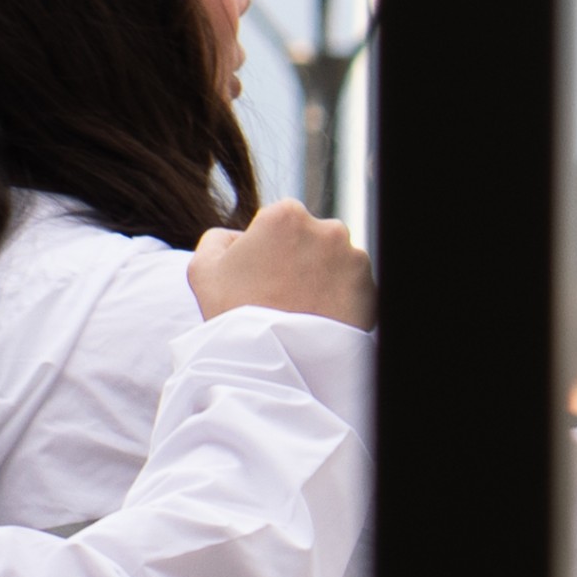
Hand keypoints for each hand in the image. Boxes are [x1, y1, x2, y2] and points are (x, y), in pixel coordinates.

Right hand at [189, 203, 374, 328]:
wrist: (274, 362)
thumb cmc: (234, 314)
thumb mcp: (204, 268)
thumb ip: (220, 238)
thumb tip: (239, 237)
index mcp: (287, 215)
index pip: (281, 221)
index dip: (270, 248)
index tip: (264, 273)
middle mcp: (330, 229)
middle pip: (314, 239)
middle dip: (301, 259)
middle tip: (283, 293)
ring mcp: (356, 259)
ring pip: (337, 263)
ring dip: (323, 279)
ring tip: (302, 308)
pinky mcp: (372, 289)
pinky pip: (355, 289)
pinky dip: (341, 300)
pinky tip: (320, 318)